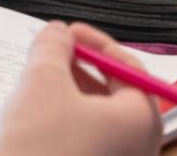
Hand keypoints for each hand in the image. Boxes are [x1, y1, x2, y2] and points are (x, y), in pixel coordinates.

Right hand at [0, 22, 162, 155]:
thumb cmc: (40, 152)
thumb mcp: (42, 85)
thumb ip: (52, 49)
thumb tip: (57, 33)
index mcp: (142, 118)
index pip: (127, 66)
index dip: (94, 42)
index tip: (66, 32)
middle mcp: (140, 146)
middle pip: (114, 94)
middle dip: (78, 71)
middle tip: (47, 58)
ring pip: (97, 122)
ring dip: (67, 99)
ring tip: (34, 90)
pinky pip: (87, 145)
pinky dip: (65, 127)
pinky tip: (34, 123)